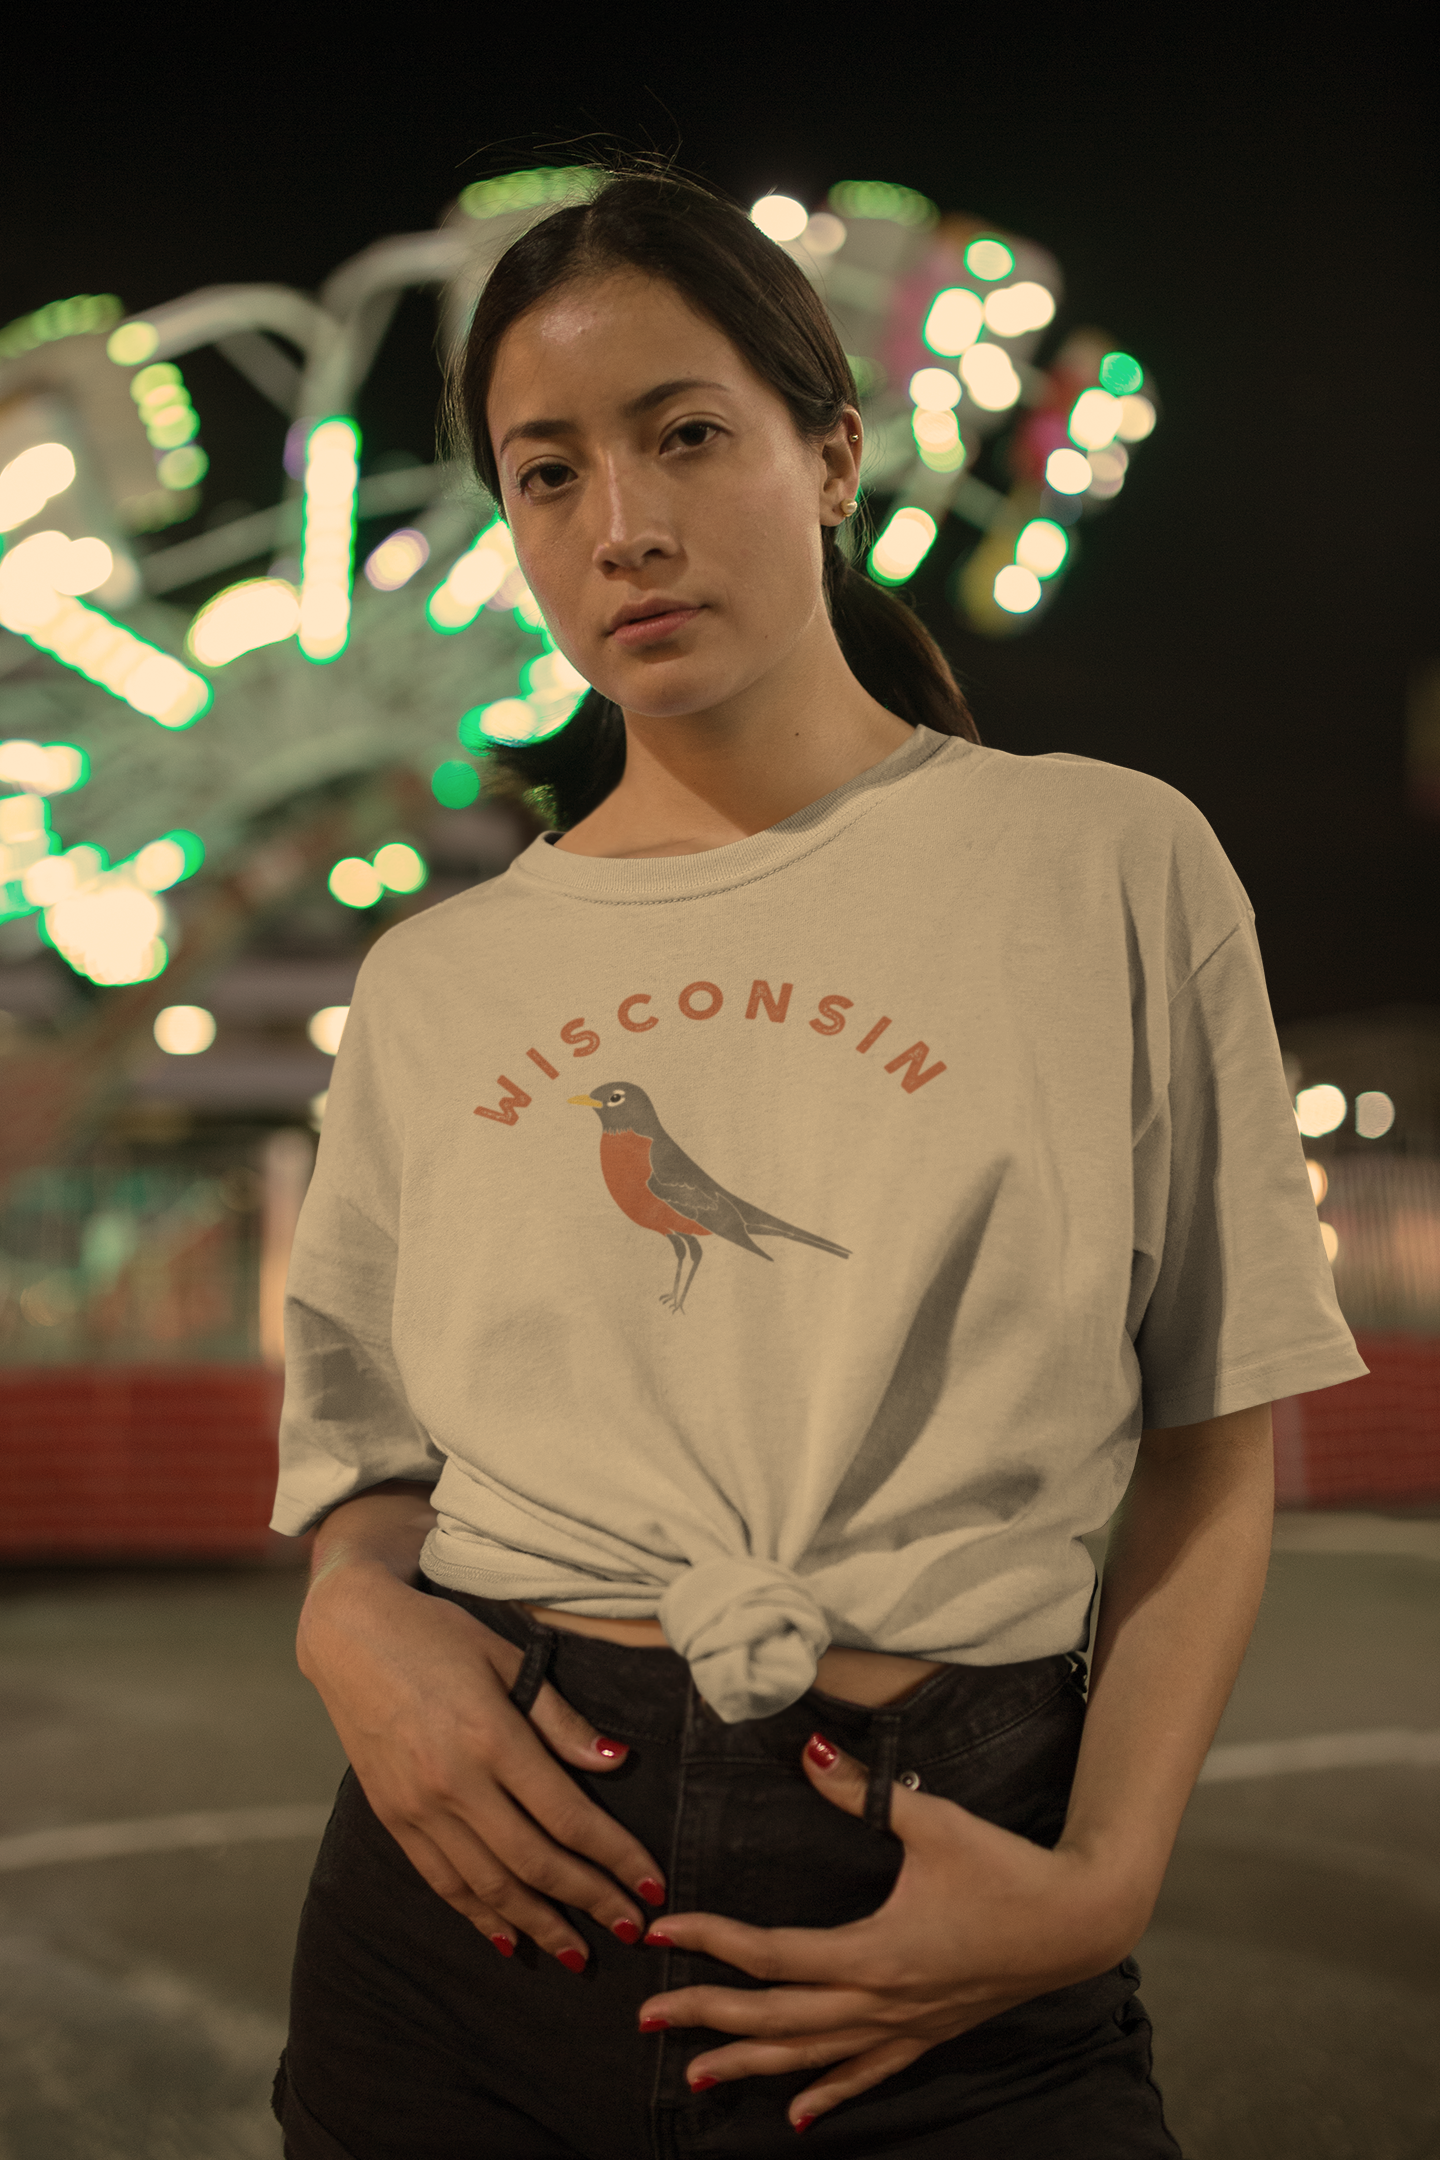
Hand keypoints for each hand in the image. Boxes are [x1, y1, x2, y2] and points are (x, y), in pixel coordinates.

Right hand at [297, 1561, 666, 1968]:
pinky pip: (442, 1882)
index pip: (569, 1815)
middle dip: (590, 1901)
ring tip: (579, 1952)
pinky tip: (509, 1939)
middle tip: (632, 1930)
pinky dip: (479, 1917)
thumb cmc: (436, 1635)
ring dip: (540, 1924)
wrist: (349, 1635)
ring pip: (489, 1885)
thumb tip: (615, 1761)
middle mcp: (454, 1783)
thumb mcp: (505, 1657)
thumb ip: (558, 1716)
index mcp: (491, 1737)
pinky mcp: (392, 1819)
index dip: (616, 1857)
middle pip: (535, 1862)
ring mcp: (418, 1808)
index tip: (653, 1885)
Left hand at [637, 1731, 1145, 2132]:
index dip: (710, 1942)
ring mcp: (904, 2026)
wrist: (1078, 1921)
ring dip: (750, 2064)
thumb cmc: (1008, 1868)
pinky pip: (866, 2075)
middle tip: (645, 2019)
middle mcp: (881, 2001)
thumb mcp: (933, 1820)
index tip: (660, 1933)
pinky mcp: (927, 2034)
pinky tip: (795, 2117)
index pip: (771, 1953)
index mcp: (874, 1951)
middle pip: (775, 2017)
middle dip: (707, 2017)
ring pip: (811, 2058)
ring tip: (693, 2076)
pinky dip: (826, 2095)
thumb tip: (809, 1747)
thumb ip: (863, 1789)